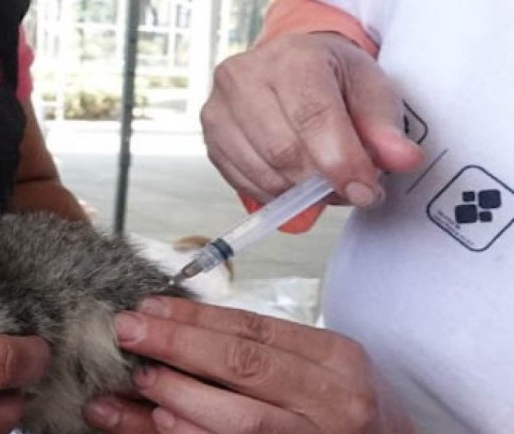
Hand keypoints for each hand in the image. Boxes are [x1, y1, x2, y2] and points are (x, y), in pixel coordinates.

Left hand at [110, 296, 436, 433]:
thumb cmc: (349, 423)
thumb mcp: (326, 373)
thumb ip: (269, 352)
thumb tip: (187, 323)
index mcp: (337, 357)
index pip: (256, 328)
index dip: (195, 316)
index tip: (148, 307)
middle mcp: (333, 399)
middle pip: (244, 363)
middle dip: (177, 343)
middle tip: (126, 331)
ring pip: (240, 414)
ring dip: (181, 393)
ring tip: (138, 377)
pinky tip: (164, 422)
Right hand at [201, 32, 422, 211]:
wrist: (291, 69)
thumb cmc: (331, 78)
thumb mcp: (370, 89)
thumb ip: (385, 128)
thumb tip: (402, 160)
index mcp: (291, 58)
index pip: (313, 118)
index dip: (341, 162)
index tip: (364, 190)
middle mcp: (245, 79)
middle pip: (284, 151)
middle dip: (323, 183)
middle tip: (349, 189)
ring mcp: (219, 111)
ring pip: (263, 174)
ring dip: (300, 194)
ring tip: (324, 184)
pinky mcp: (210, 140)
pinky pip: (244, 185)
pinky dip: (276, 195)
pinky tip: (295, 182)